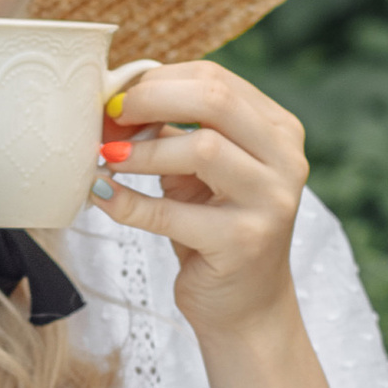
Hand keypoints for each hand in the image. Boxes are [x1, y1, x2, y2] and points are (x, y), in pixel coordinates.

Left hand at [92, 60, 309, 344]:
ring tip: (106, 159)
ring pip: (201, 149)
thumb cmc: (216, 229)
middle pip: (215, 100)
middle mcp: (285, 159)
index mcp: (278, 130)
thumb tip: (112, 103)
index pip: (216, 80)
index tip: (118, 98)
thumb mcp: (199, 173)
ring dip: (140, 152)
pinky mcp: (244, 242)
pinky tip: (102, 196)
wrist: (246, 307)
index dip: (158, 81)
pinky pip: (171, 213)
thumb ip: (170, 133)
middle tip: (110, 117)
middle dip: (151, 100)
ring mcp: (270, 200)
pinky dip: (127, 202)